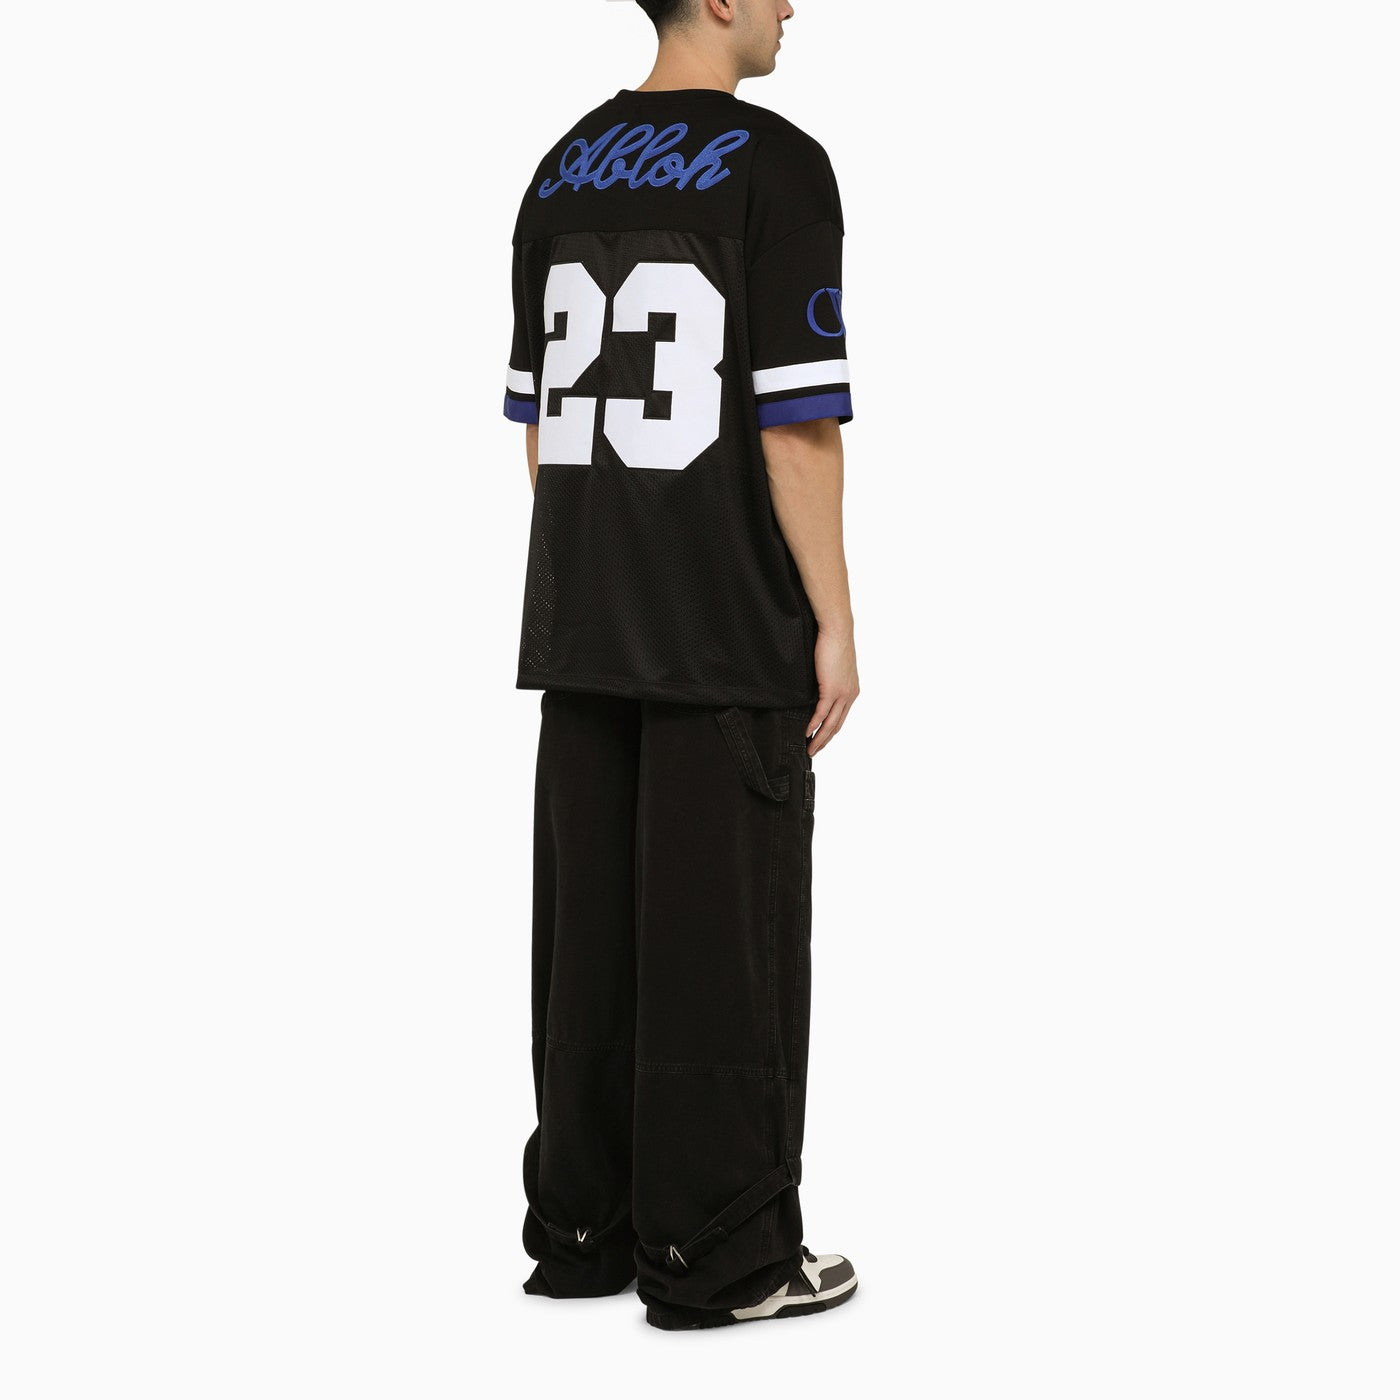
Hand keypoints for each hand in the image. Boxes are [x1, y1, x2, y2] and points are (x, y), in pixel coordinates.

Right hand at [805, 621, 858, 756]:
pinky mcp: (831, 689)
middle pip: (837, 725)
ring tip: (810, 748)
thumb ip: (827, 681)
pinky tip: (807, 733)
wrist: (837, 631)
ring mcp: (842, 694)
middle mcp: (849, 695)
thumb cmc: (833, 643)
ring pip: (830, 723)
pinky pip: (822, 713)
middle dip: (825, 741)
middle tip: (814, 751)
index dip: (830, 731)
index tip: (821, 740)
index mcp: (851, 691)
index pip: (841, 717)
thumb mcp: (832, 667)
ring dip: (820, 738)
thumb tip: (817, 688)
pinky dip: (814, 725)